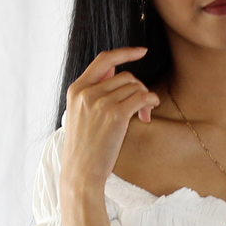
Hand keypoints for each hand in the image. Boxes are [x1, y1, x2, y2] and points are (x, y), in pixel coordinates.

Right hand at [61, 46, 160, 192]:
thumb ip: (93, 92)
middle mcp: (87, 92)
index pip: (103, 60)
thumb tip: (113, 70)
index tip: (141, 51)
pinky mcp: (114, 115)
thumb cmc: (84, 149)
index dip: (124, 53)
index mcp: (76, 89)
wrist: (81, 173)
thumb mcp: (79, 115)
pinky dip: (150, 101)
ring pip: (134, 86)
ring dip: (145, 99)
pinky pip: (141, 97)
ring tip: (143, 115)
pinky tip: (147, 113)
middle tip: (143, 108)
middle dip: (139, 89)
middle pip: (125, 76)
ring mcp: (100, 102)